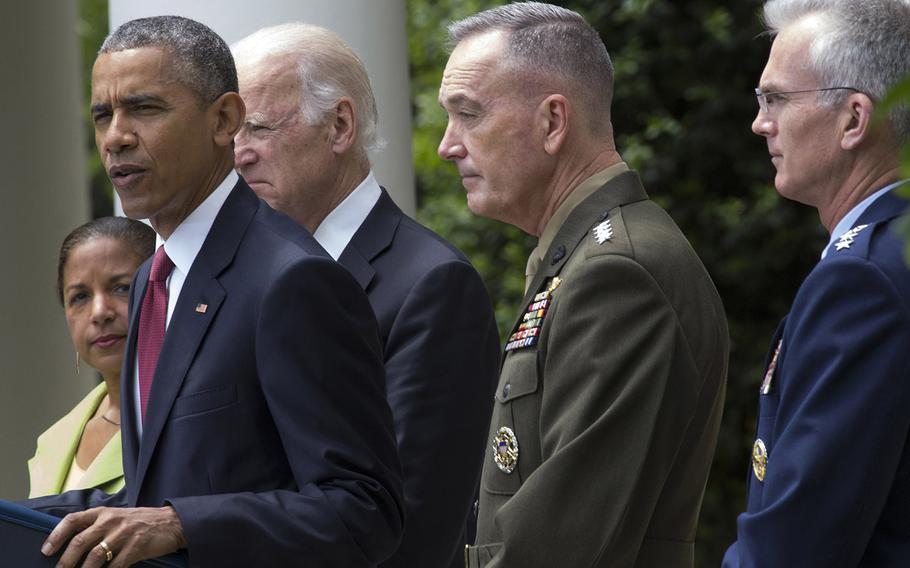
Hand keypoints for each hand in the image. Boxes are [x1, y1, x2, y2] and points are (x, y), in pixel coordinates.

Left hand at [41, 506, 185, 567]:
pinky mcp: (137, 546)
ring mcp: (124, 533)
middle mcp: (112, 520)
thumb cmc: (142, 522)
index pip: (73, 520)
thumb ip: (98, 526)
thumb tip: (73, 546)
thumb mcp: (118, 517)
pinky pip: (115, 566)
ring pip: (94, 557)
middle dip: (65, 562)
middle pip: (80, 542)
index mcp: (104, 512)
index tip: (46, 550)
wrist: (173, 522)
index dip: (56, 535)